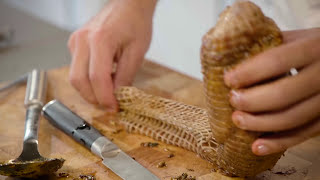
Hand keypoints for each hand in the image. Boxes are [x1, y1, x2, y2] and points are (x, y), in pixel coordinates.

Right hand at [68, 0, 156, 110]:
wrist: (128, 6)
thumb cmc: (135, 23)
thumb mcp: (137, 52)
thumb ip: (126, 76)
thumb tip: (117, 97)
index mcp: (100, 40)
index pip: (97, 78)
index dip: (105, 98)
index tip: (114, 108)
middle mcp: (82, 40)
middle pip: (79, 81)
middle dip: (94, 98)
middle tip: (110, 104)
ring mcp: (75, 42)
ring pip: (74, 78)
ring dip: (90, 91)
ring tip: (108, 91)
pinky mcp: (74, 45)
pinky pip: (76, 69)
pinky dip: (88, 80)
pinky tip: (103, 79)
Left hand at [224, 28, 319, 155]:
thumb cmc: (313, 49)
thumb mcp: (297, 38)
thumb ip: (269, 43)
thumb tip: (229, 52)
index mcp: (314, 48)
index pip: (276, 61)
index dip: (249, 73)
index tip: (229, 80)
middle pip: (282, 94)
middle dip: (251, 100)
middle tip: (233, 100)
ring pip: (292, 118)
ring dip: (259, 123)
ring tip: (238, 120)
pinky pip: (302, 135)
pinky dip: (278, 143)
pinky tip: (256, 146)